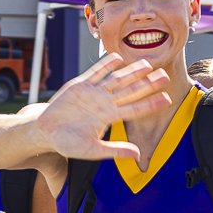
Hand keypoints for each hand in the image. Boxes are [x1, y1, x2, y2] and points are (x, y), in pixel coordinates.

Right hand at [36, 55, 171, 161]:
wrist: (45, 132)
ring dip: (131, 72)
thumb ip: (115, 151)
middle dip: (148, 84)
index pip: (135, 109)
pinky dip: (105, 65)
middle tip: (165, 76)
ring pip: (116, 79)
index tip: (167, 99)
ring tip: (147, 64)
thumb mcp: (92, 149)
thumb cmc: (68, 143)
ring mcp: (93, 92)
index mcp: (109, 118)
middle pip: (130, 91)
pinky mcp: (79, 85)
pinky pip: (95, 72)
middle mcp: (104, 103)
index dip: (150, 104)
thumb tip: (137, 155)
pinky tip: (118, 58)